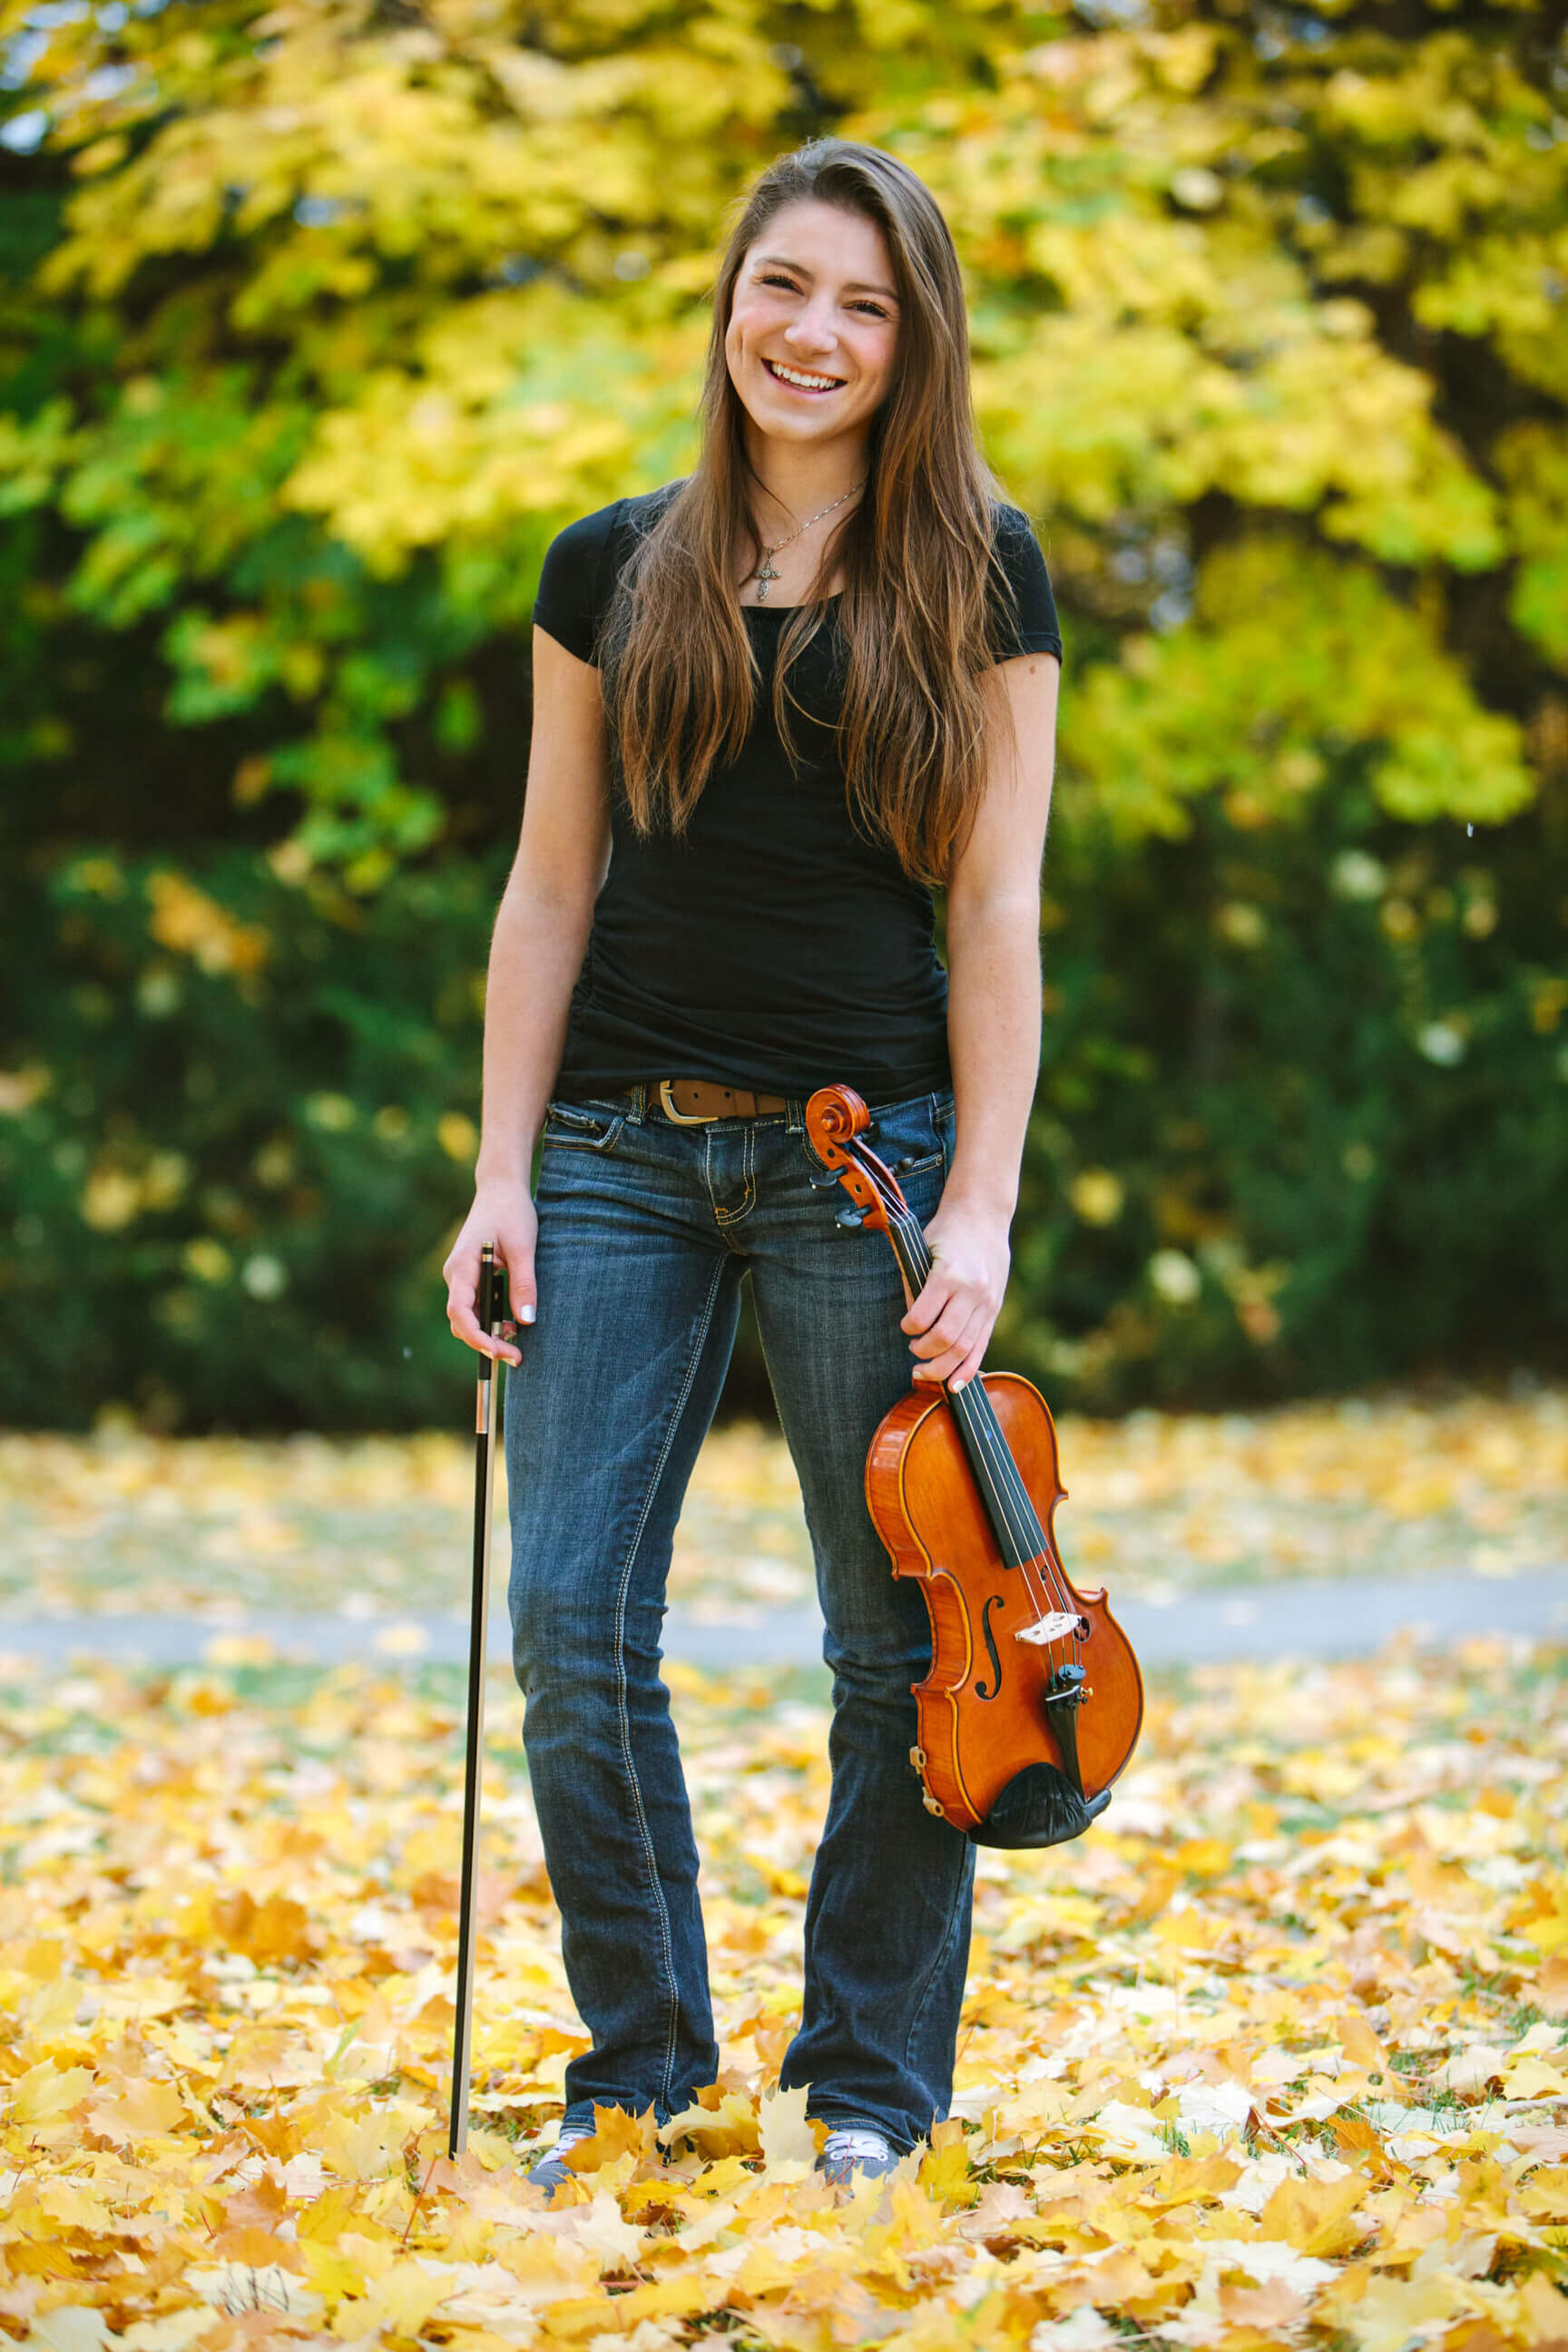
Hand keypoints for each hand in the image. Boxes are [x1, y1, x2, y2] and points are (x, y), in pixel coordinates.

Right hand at [443, 1180, 536, 1365]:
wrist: (501, 1188)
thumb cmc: (511, 1211)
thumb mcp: (523, 1247)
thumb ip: (523, 1282)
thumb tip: (526, 1321)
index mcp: (461, 1267)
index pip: (460, 1313)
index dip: (476, 1337)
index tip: (498, 1351)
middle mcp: (456, 1275)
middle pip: (461, 1322)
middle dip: (486, 1343)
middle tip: (517, 1357)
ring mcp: (462, 1277)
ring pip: (469, 1317)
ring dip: (489, 1334)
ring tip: (518, 1344)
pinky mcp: (472, 1277)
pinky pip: (477, 1306)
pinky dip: (492, 1319)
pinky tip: (514, 1324)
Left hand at [901, 1193, 1010, 1390]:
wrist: (983, 1217)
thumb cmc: (946, 1233)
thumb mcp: (921, 1250)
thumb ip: (915, 1286)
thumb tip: (912, 1324)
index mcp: (950, 1274)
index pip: (924, 1316)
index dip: (909, 1328)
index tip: (905, 1326)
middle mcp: (972, 1291)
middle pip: (946, 1338)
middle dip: (924, 1354)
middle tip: (912, 1352)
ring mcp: (987, 1302)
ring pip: (965, 1349)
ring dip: (941, 1368)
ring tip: (924, 1371)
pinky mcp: (994, 1310)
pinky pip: (981, 1347)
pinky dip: (967, 1370)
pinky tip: (954, 1385)